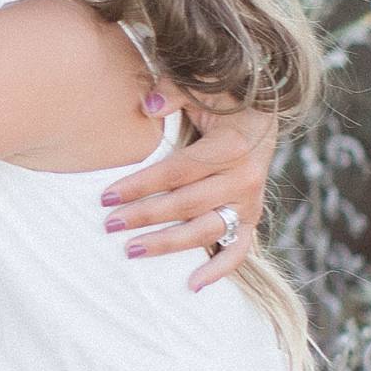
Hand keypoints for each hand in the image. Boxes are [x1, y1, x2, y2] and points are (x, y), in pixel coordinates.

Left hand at [101, 100, 279, 291]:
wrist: (263, 113)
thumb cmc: (222, 98)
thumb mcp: (203, 84)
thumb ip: (175, 90)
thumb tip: (150, 105)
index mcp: (232, 145)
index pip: (178, 172)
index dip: (141, 185)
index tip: (107, 196)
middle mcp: (245, 177)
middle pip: (187, 204)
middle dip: (144, 216)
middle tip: (109, 224)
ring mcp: (249, 201)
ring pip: (206, 231)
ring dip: (168, 245)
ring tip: (130, 250)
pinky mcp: (251, 217)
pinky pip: (238, 249)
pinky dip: (219, 270)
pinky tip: (193, 286)